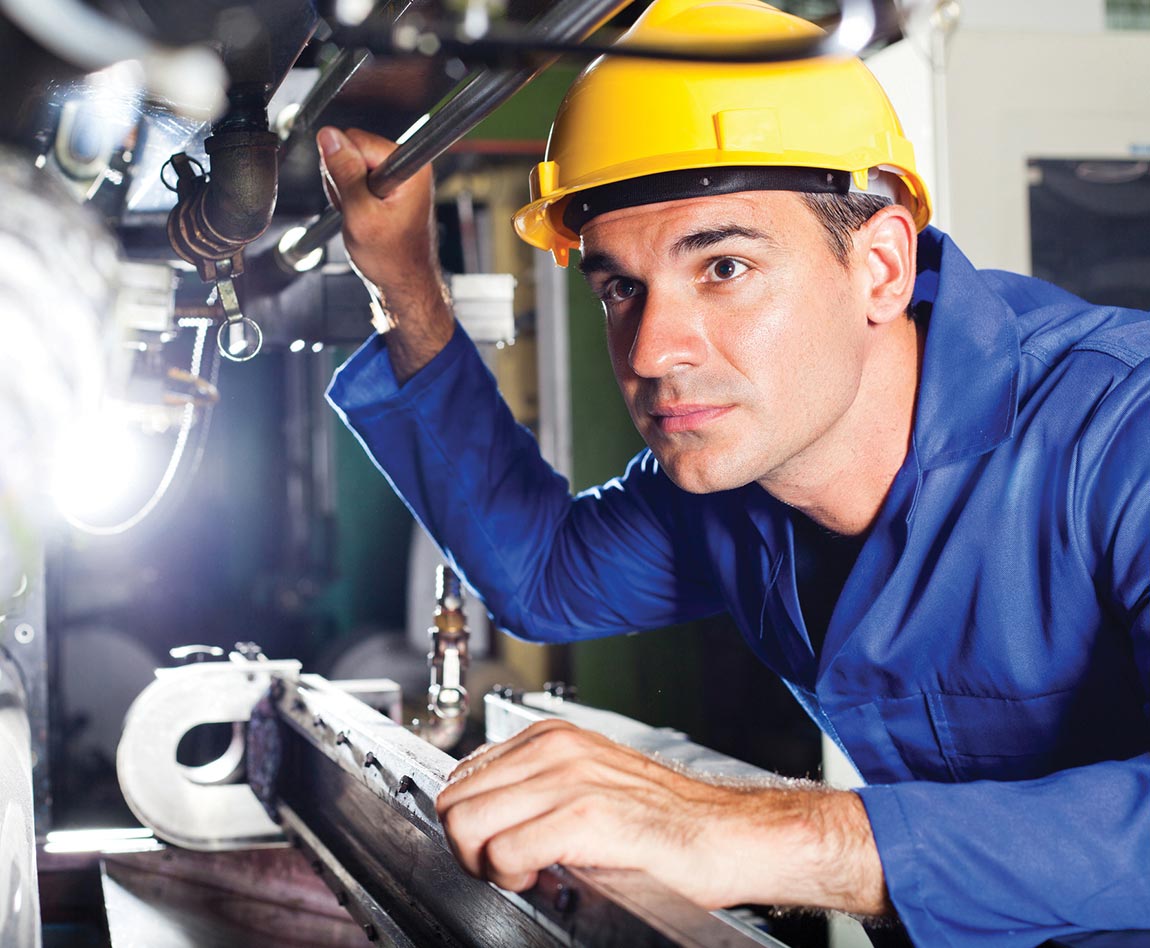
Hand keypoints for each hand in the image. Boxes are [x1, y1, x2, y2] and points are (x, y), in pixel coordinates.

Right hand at [316, 126, 453, 379]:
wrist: (403, 282)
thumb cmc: (391, 259)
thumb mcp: (360, 214)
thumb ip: (344, 172)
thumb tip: (329, 135)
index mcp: (411, 166)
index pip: (357, 139)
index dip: (344, 168)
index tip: (354, 196)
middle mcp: (408, 163)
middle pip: (351, 146)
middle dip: (342, 178)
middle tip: (355, 210)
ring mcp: (398, 171)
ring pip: (349, 161)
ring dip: (344, 189)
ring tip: (360, 215)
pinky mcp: (388, 181)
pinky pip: (354, 175)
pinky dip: (349, 194)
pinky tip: (360, 213)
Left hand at [434, 719, 889, 913]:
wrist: (729, 835)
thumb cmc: (667, 821)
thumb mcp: (592, 783)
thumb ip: (539, 788)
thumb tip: (485, 817)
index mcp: (552, 737)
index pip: (463, 775)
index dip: (470, 821)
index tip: (493, 846)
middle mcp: (554, 748)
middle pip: (454, 799)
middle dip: (466, 844)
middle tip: (503, 867)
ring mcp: (567, 779)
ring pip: (466, 823)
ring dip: (483, 861)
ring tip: (523, 872)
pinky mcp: (583, 817)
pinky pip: (503, 852)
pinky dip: (511, 876)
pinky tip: (543, 878)